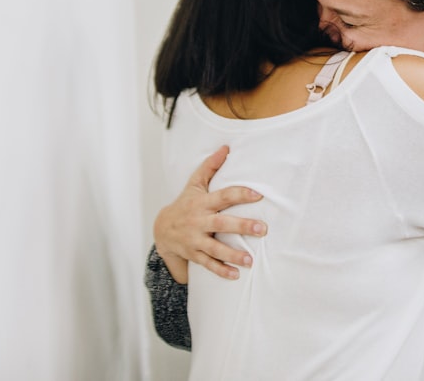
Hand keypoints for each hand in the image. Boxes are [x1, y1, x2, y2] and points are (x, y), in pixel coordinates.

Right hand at [153, 146, 267, 282]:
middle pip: (221, 224)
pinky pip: (207, 264)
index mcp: (202, 203)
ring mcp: (195, 240)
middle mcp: (199, 221)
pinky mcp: (193, 254)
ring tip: (250, 260)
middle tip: (262, 229)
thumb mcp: (194, 184)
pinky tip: (235, 275)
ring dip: (233, 255)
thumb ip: (210, 167)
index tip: (258, 195)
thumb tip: (225, 148)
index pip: (223, 196)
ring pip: (215, 249)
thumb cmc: (185, 204)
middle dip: (242, 226)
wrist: (161, 229)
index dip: (240, 194)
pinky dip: (221, 271)